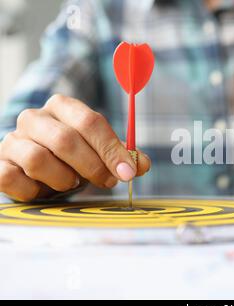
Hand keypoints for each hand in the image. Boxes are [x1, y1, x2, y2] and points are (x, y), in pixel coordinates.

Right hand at [0, 94, 150, 201]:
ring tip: (71, 182)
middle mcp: (34, 118)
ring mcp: (13, 140)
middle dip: (92, 166)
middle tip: (107, 182)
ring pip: (38, 159)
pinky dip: (33, 190)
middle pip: (66, 139)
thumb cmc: (73, 158)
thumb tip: (142, 164)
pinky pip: (11, 179)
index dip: (111, 149)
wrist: (36, 168)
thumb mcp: (99, 152)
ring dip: (63, 179)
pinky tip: (43, 191)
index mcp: (62, 107)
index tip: (128, 172)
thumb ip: (121, 156)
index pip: (90, 121)